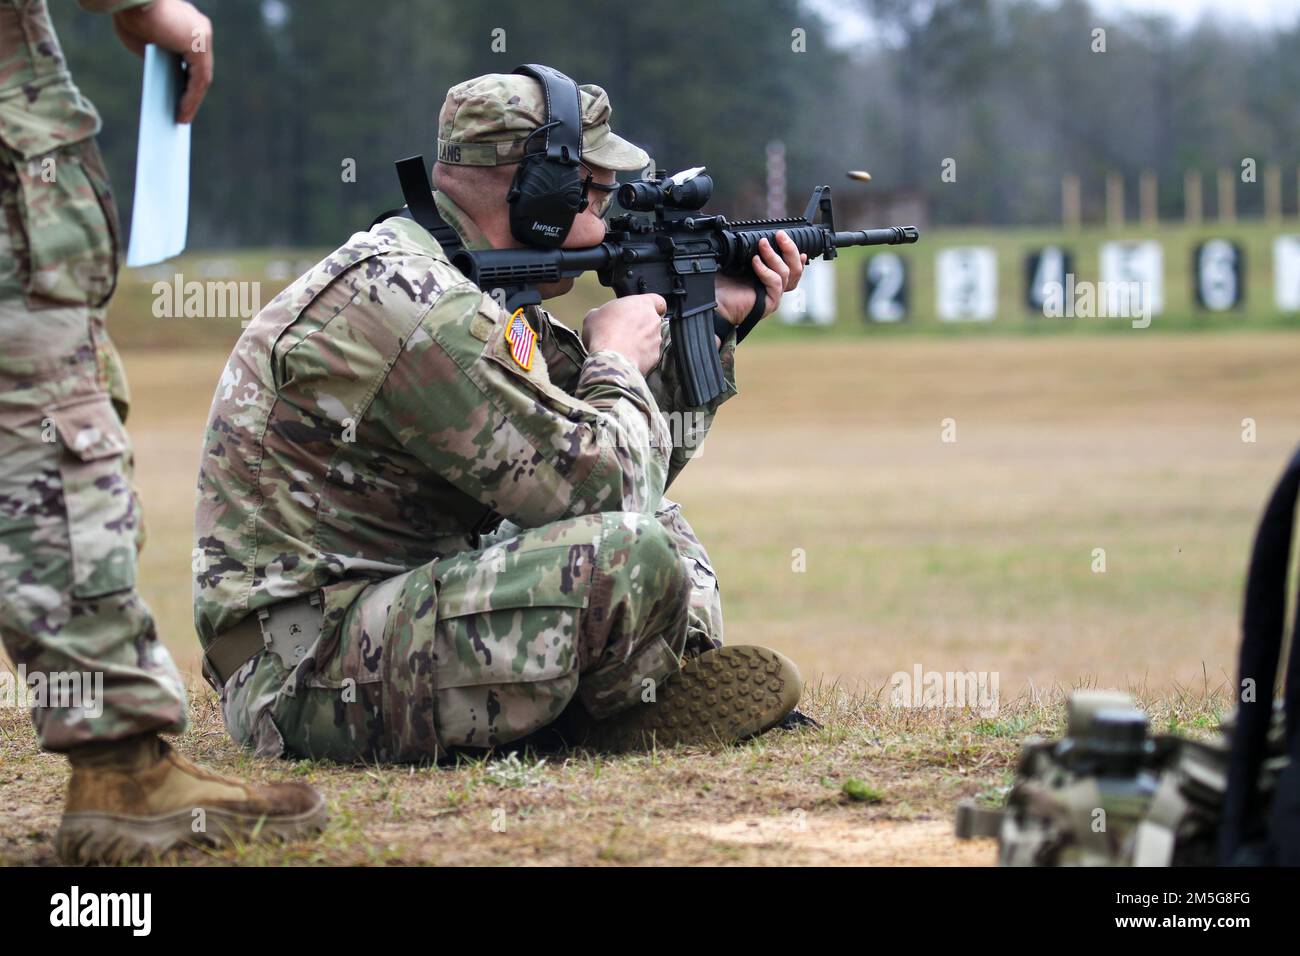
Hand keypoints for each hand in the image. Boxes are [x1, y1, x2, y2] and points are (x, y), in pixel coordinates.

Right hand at [113, 0, 213, 122]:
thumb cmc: (128, 15)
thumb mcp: (144, 43)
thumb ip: (157, 58)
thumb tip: (162, 77)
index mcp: (189, 26)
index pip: (192, 60)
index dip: (186, 83)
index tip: (180, 101)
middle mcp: (201, 30)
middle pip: (198, 70)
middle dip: (190, 95)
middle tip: (181, 115)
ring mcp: (203, 37)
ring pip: (201, 78)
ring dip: (191, 102)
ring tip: (180, 120)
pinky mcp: (199, 45)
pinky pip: (199, 80)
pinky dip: (191, 99)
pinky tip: (181, 114)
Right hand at [582, 294, 666, 375]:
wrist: (611, 359)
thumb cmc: (603, 333)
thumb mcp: (594, 315)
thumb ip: (603, 312)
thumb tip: (600, 317)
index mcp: (642, 304)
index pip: (658, 301)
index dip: (652, 306)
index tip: (642, 311)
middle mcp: (654, 320)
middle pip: (651, 321)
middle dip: (640, 326)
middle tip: (623, 331)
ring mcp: (656, 339)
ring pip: (650, 338)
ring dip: (639, 341)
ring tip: (621, 347)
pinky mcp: (654, 356)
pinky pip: (648, 354)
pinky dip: (639, 355)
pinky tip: (625, 357)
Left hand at [715, 230, 807, 325]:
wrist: (713, 304)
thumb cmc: (721, 286)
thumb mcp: (736, 263)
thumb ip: (748, 252)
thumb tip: (756, 236)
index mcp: (769, 279)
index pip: (790, 267)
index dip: (794, 254)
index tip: (789, 239)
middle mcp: (774, 288)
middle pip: (794, 269)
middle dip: (790, 249)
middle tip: (780, 235)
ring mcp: (773, 296)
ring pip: (786, 273)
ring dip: (774, 256)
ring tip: (762, 244)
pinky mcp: (770, 302)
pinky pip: (775, 282)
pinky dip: (766, 270)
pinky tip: (755, 261)